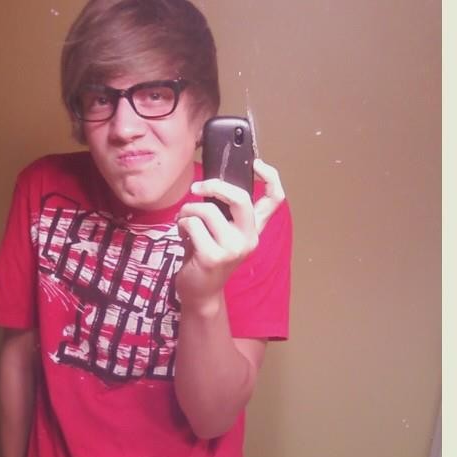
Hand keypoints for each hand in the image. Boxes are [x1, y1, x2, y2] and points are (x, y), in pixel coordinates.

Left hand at [175, 158, 284, 308]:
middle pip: (240, 198)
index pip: (275, 199)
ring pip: (207, 210)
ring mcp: (233, 249)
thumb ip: (224, 211)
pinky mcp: (213, 257)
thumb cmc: (206, 255)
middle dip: (214, 185)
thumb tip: (211, 181)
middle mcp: (249, 238)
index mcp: (254, 229)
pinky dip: (181, 224)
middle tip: (197, 187)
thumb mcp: (220, 231)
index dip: (270, 176)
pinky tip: (182, 234)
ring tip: (184, 219)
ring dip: (188, 209)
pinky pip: (192, 224)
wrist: (200, 293)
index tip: (255, 163)